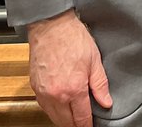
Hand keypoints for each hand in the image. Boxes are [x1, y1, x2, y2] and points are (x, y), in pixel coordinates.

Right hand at [27, 9, 112, 126]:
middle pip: (66, 123)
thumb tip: (106, 102)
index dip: (88, 125)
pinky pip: (44, 107)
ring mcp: (43, 93)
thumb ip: (100, 84)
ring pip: (54, 118)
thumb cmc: (72, 38)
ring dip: (64, 120)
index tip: (91, 126)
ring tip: (73, 115)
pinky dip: (52, 110)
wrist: (50, 25)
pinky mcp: (34, 87)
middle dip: (76, 125)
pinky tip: (60, 105)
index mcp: (74, 89)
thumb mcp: (94, 59)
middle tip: (83, 121)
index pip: (82, 119)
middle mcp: (56, 95)